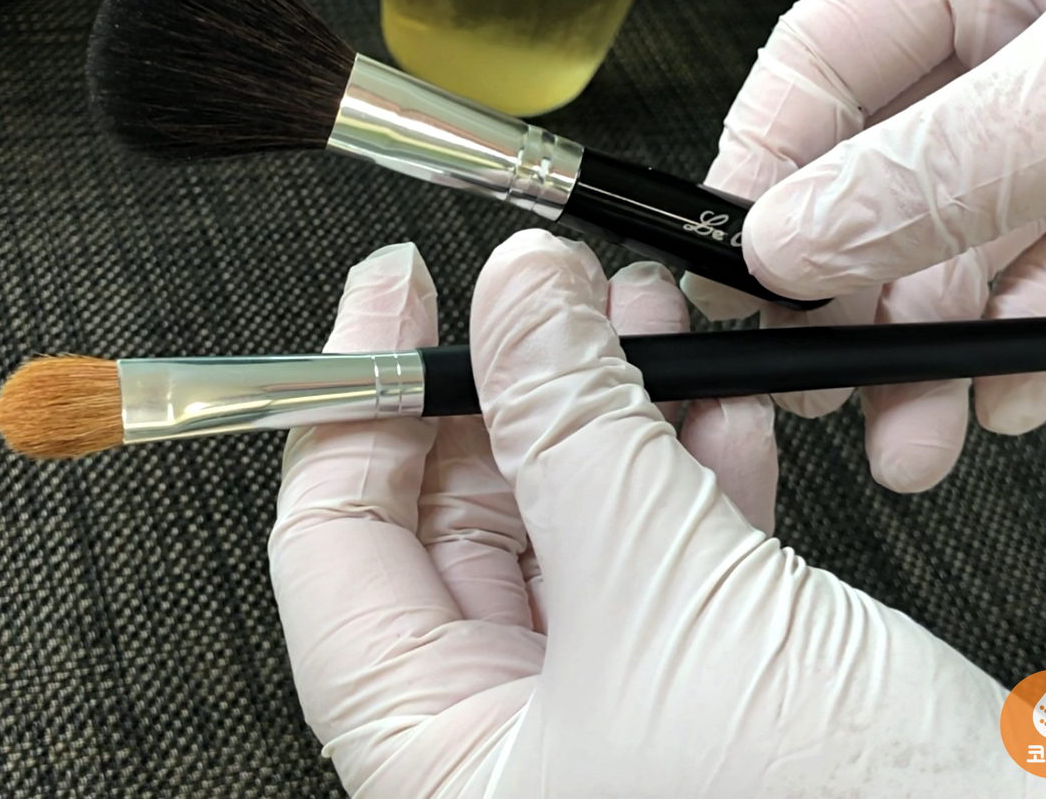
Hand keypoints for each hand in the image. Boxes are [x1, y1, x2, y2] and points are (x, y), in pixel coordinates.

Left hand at [268, 232, 1045, 796]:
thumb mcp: (667, 596)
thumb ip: (575, 427)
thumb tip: (518, 300)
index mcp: (434, 759)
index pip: (332, 542)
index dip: (357, 397)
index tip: (394, 294)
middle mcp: (502, 747)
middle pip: (451, 522)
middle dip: (505, 387)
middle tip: (543, 295)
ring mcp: (601, 719)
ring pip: (564, 526)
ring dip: (605, 412)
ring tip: (634, 320)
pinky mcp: (694, 695)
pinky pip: (656, 559)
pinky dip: (683, 470)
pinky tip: (712, 408)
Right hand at [683, 0, 1045, 492]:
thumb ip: (943, 163)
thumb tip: (792, 236)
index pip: (826, 59)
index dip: (763, 162)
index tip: (732, 260)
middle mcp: (1028, 36)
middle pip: (879, 170)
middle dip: (842, 286)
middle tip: (809, 369)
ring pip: (956, 244)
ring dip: (923, 346)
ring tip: (906, 429)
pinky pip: (1044, 281)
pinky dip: (1017, 348)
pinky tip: (1000, 393)